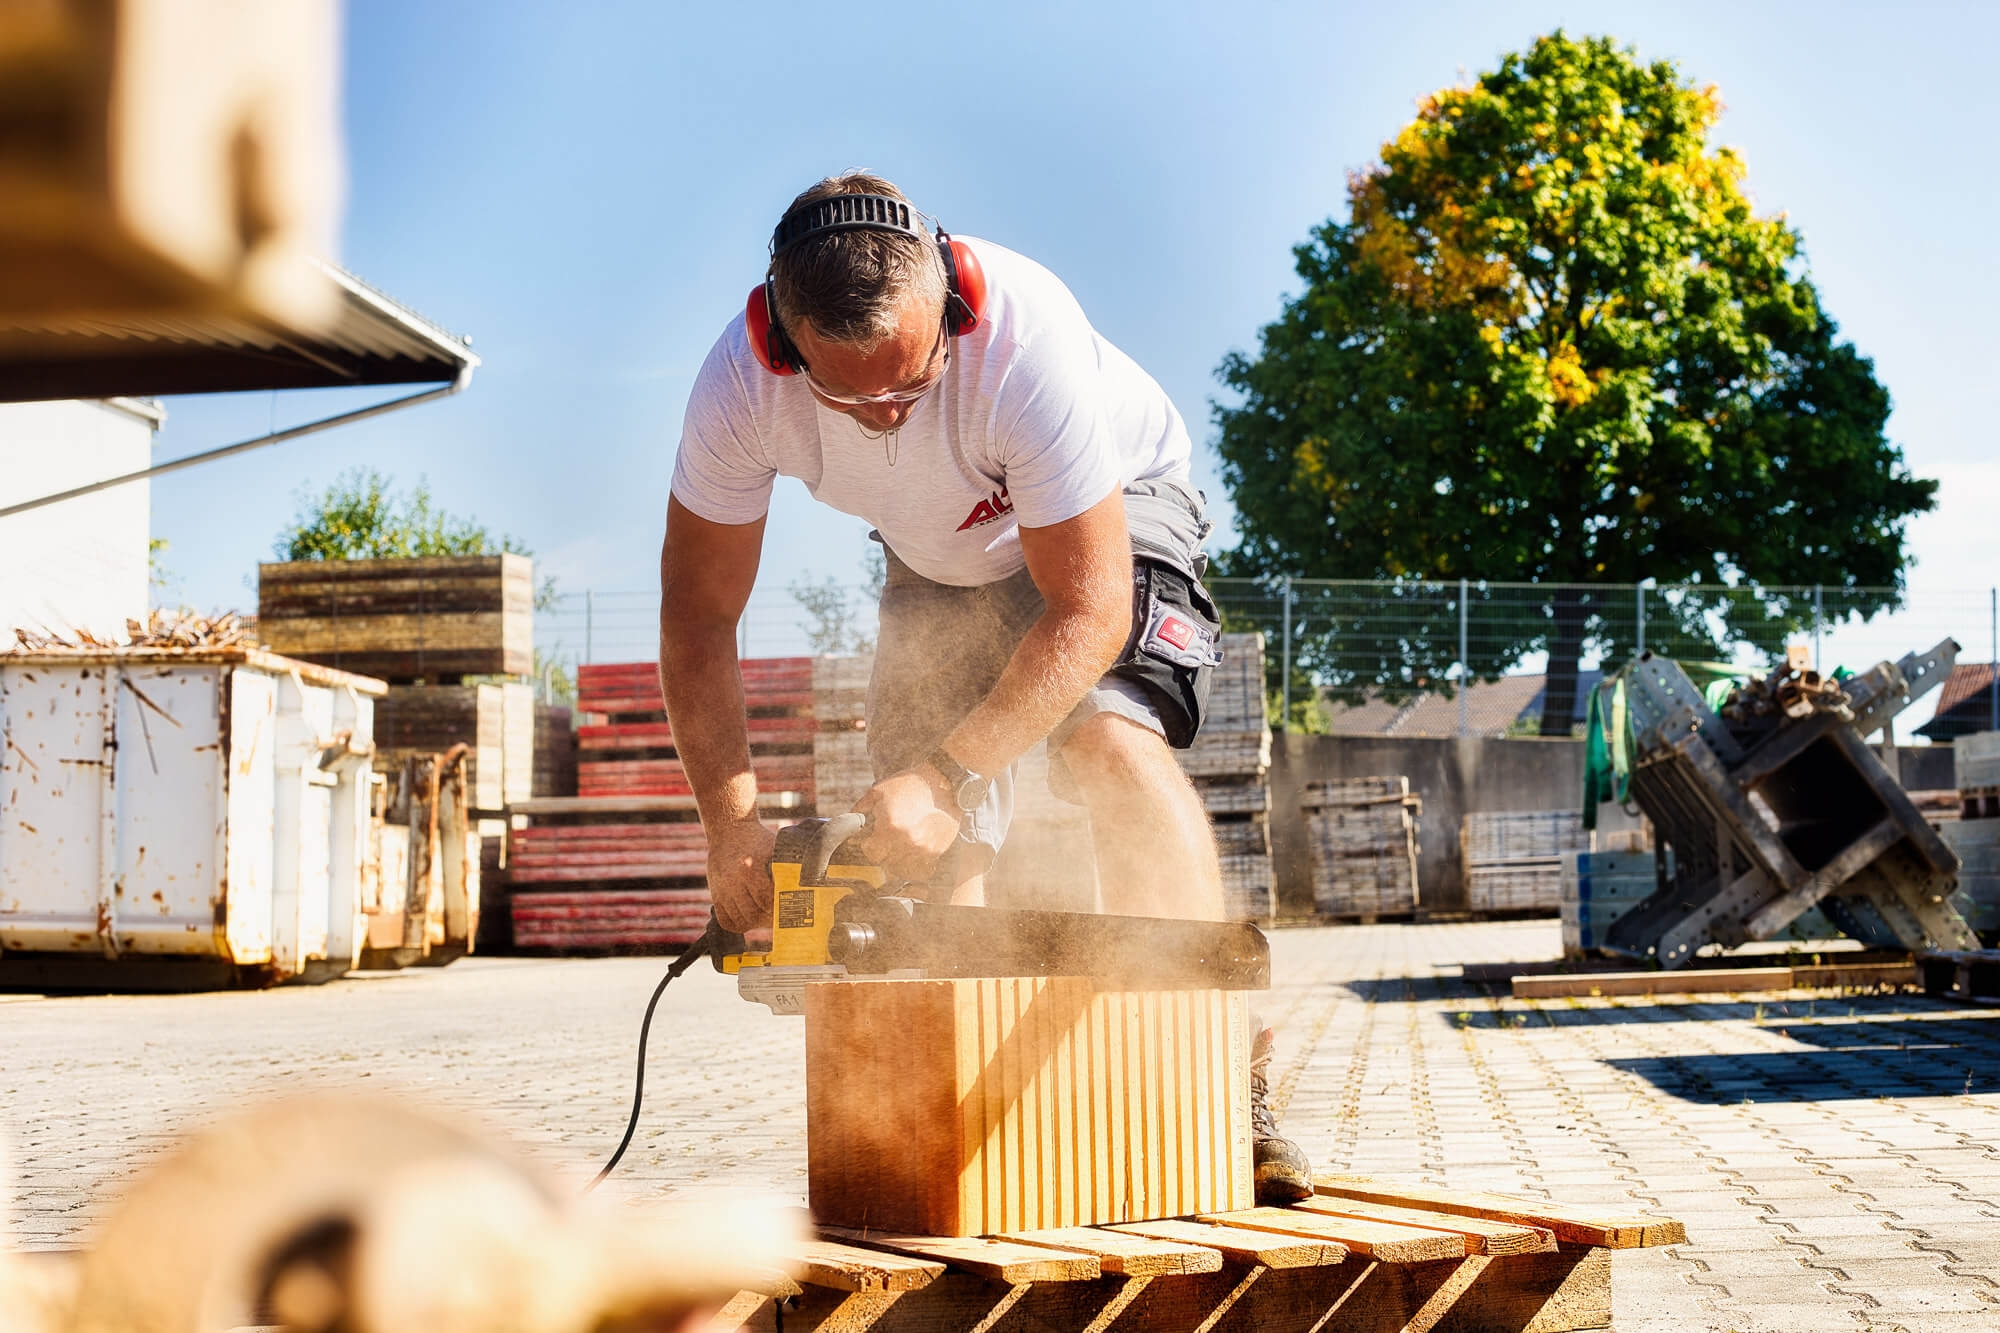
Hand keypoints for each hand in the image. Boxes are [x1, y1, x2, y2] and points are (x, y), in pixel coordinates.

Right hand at [705, 817, 776, 932]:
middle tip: (779, 918)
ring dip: (755, 923)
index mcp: (749, 868)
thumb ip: (787, 866)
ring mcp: (722, 889)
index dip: (778, 907)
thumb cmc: (756, 840)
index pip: (766, 899)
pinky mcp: (715, 894)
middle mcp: (733, 880)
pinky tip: (749, 918)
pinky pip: (725, 920)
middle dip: (768, 918)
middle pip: (753, 913)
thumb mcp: (773, 847)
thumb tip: (806, 883)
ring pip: (740, 920)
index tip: (787, 908)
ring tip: (766, 918)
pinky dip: (738, 924)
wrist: (728, 831)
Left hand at [853, 769, 961, 885]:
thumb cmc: (910, 785)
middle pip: (886, 863)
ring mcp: (923, 849)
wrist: (943, 782)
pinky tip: (913, 852)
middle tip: (887, 840)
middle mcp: (907, 841)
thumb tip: (849, 823)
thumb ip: (860, 809)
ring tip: (900, 846)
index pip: (871, 853)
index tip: (872, 838)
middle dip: (883, 852)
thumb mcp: (878, 791)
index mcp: (890, 826)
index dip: (869, 845)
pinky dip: (914, 866)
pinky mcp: (937, 852)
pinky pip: (920, 871)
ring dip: (897, 861)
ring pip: (902, 870)